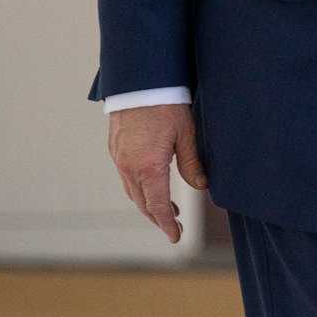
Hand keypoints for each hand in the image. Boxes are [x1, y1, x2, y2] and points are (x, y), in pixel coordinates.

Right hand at [107, 102, 207, 243]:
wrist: (139, 80)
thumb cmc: (165, 103)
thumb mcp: (186, 134)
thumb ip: (192, 164)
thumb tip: (201, 186)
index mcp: (149, 167)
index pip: (157, 206)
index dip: (167, 224)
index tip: (175, 237)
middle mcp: (129, 166)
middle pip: (142, 203)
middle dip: (158, 217)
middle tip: (173, 226)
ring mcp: (119, 158)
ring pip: (132, 191)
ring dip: (147, 203)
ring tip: (165, 210)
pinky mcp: (115, 148)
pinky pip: (125, 176)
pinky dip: (137, 188)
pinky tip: (149, 185)